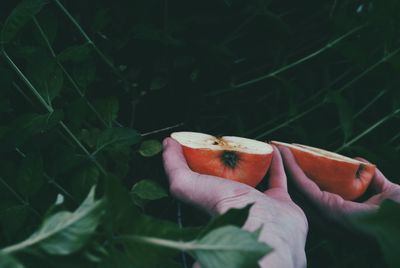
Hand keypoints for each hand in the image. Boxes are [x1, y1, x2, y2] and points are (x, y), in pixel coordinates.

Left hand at [163, 138, 307, 267]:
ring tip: (250, 146)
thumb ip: (175, 169)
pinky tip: (273, 148)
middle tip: (228, 146)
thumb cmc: (226, 210)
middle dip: (229, 165)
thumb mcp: (190, 186)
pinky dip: (277, 163)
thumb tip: (166, 145)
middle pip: (231, 183)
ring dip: (254, 162)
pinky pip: (279, 179)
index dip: (202, 167)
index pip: (203, 187)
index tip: (202, 146)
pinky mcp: (280, 204)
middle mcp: (236, 209)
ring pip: (256, 180)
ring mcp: (259, 207)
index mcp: (212, 207)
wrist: (267, 229)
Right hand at [277, 145, 399, 226]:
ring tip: (276, 148)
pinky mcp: (324, 207)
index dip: (301, 174)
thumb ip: (372, 178)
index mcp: (338, 213)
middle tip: (276, 150)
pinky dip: (291, 167)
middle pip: (298, 190)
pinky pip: (302, 184)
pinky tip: (284, 153)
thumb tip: (360, 162)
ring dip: (284, 165)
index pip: (312, 191)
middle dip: (285, 170)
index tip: (292, 158)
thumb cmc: (398, 213)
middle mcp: (326, 216)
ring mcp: (323, 213)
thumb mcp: (384, 191)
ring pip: (296, 185)